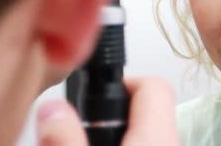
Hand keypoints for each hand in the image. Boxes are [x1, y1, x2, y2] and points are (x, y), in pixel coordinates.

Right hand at [36, 77, 179, 145]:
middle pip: (147, 109)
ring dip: (115, 134)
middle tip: (84, 126)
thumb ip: (66, 139)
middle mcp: (169, 145)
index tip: (95, 93)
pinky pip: (145, 145)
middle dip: (111, 113)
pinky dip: (120, 144)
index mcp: (157, 139)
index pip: (153, 86)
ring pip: (144, 132)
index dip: (122, 81)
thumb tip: (51, 111)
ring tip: (85, 140)